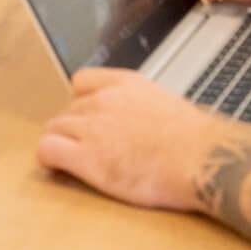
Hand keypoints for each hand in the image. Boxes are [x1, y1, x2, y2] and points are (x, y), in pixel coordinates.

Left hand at [36, 68, 220, 211]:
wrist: (203, 159)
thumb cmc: (196, 143)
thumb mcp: (168, 108)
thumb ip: (144, 109)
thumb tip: (144, 125)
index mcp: (126, 85)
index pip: (82, 81)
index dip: (81, 102)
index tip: (87, 119)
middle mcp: (104, 101)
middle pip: (67, 110)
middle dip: (73, 129)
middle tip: (84, 148)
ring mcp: (93, 128)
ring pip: (54, 128)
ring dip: (60, 144)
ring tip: (71, 160)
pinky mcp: (87, 157)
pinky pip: (48, 150)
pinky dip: (49, 159)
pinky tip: (59, 168)